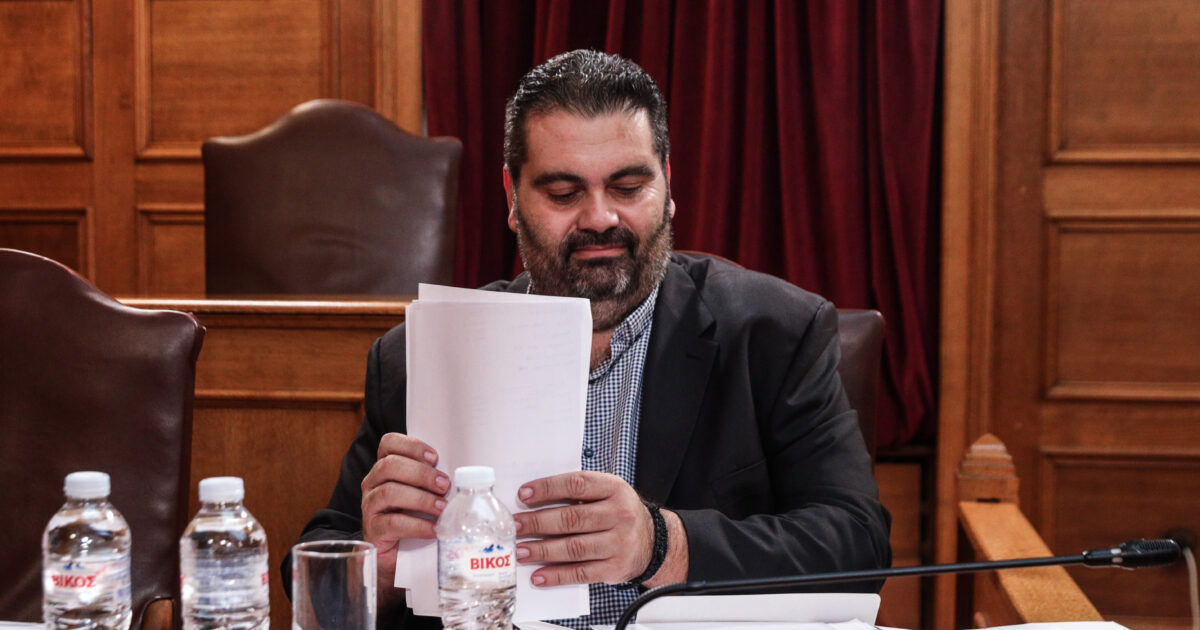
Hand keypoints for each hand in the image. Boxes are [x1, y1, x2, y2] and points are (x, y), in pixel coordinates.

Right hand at [360, 433, 450, 586]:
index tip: (434, 457)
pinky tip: (434, 529)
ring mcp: (370, 506)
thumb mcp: (424, 493)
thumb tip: (467, 474)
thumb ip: (434, 480)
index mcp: (385, 468)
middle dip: (422, 473)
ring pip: (390, 492)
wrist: (398, 557)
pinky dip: (417, 525)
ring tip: (442, 508)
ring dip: (422, 499)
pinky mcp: (373, 530)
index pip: (388, 444)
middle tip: (445, 485)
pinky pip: (393, 523)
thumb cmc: (415, 518)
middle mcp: (373, 483)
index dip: (411, 446)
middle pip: (390, 465)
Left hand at [513, 471, 652, 585]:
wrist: (653, 541)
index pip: (577, 484)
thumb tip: (535, 498)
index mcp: (615, 489)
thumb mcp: (608, 492)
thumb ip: (579, 492)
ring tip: (521, 551)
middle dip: (538, 523)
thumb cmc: (620, 513)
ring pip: (574, 547)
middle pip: (572, 518)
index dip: (548, 488)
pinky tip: (539, 575)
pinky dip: (557, 576)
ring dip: (542, 550)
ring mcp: (618, 543)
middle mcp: (619, 515)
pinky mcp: (614, 568)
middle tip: (515, 526)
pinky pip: (581, 573)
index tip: (524, 495)